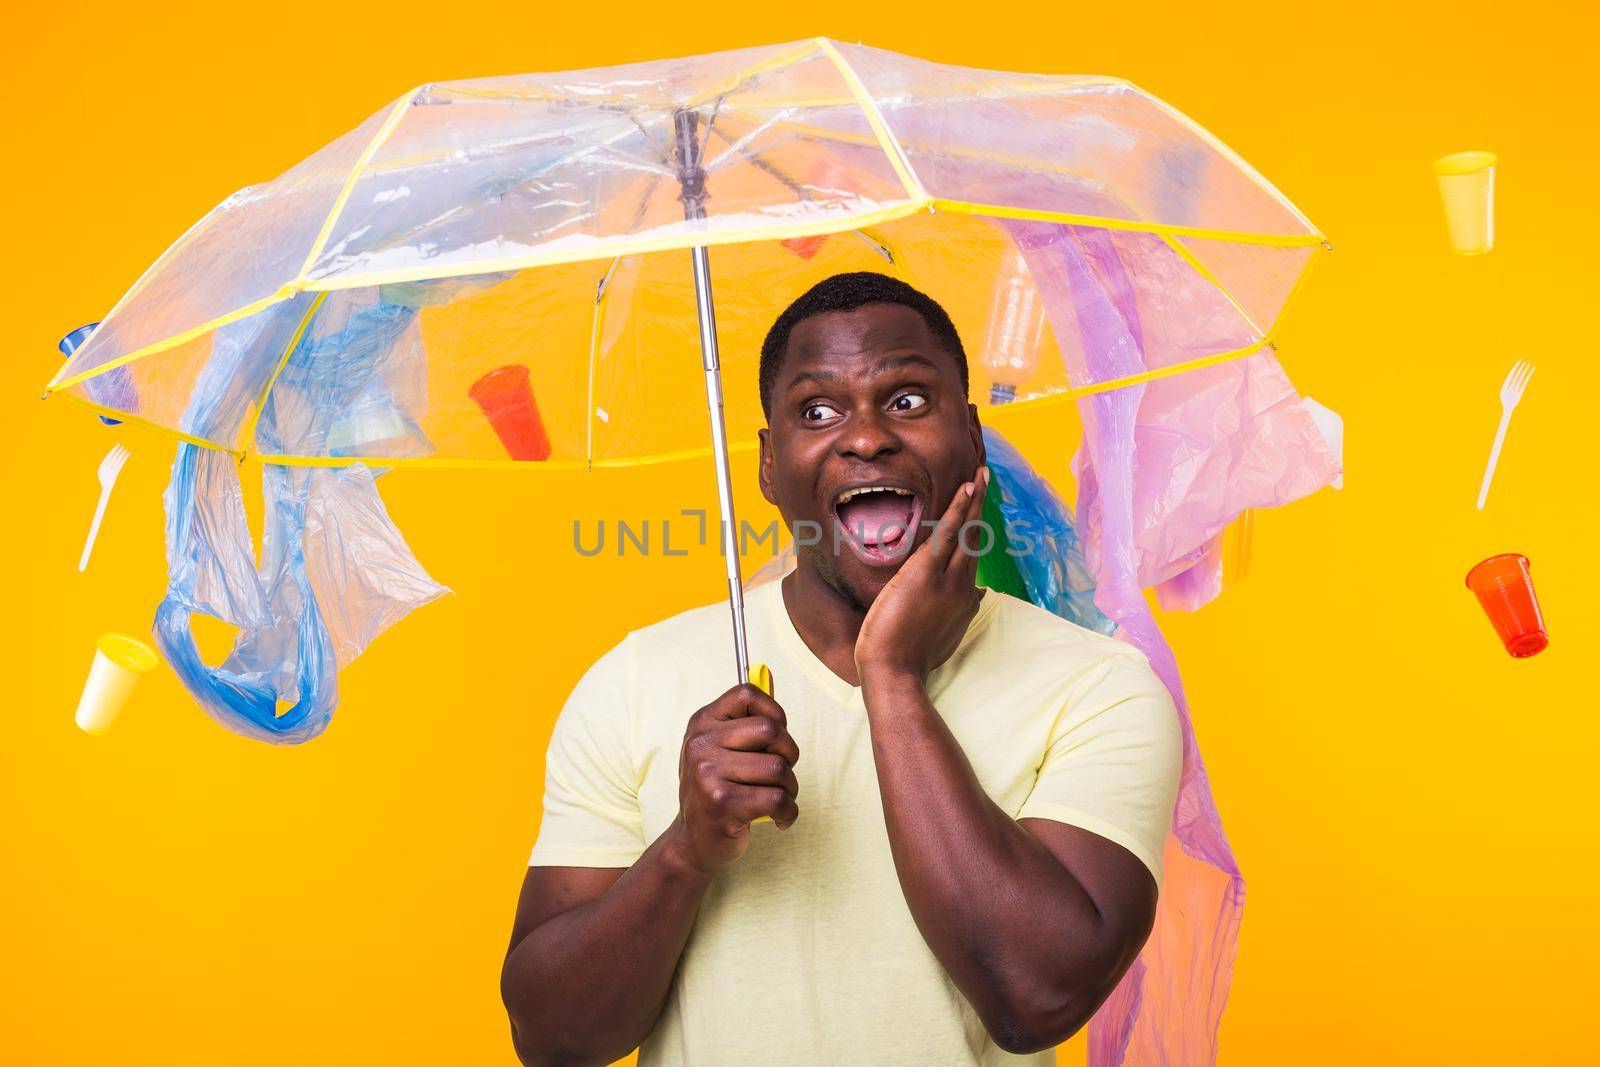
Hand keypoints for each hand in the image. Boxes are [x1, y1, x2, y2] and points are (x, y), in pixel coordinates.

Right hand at [665, 683, 799, 876]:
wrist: (693, 843)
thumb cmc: (717, 791)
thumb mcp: (721, 749)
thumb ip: (745, 717)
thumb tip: (769, 674)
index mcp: (702, 722)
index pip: (747, 693)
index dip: (774, 712)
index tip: (775, 738)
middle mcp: (700, 744)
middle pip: (771, 730)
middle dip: (788, 754)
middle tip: (781, 774)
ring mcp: (708, 773)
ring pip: (778, 767)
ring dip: (790, 788)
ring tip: (778, 798)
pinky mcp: (721, 804)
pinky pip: (777, 798)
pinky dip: (789, 812)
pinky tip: (779, 819)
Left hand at [855, 467, 988, 685]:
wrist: (895, 671)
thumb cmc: (912, 658)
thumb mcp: (945, 633)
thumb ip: (963, 611)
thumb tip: (982, 593)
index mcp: (964, 599)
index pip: (973, 557)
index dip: (977, 531)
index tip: (980, 513)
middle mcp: (963, 586)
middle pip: (976, 539)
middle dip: (980, 507)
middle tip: (985, 479)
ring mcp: (948, 579)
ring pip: (967, 532)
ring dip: (973, 501)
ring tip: (980, 475)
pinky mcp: (927, 573)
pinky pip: (949, 534)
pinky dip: (959, 509)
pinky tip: (966, 489)